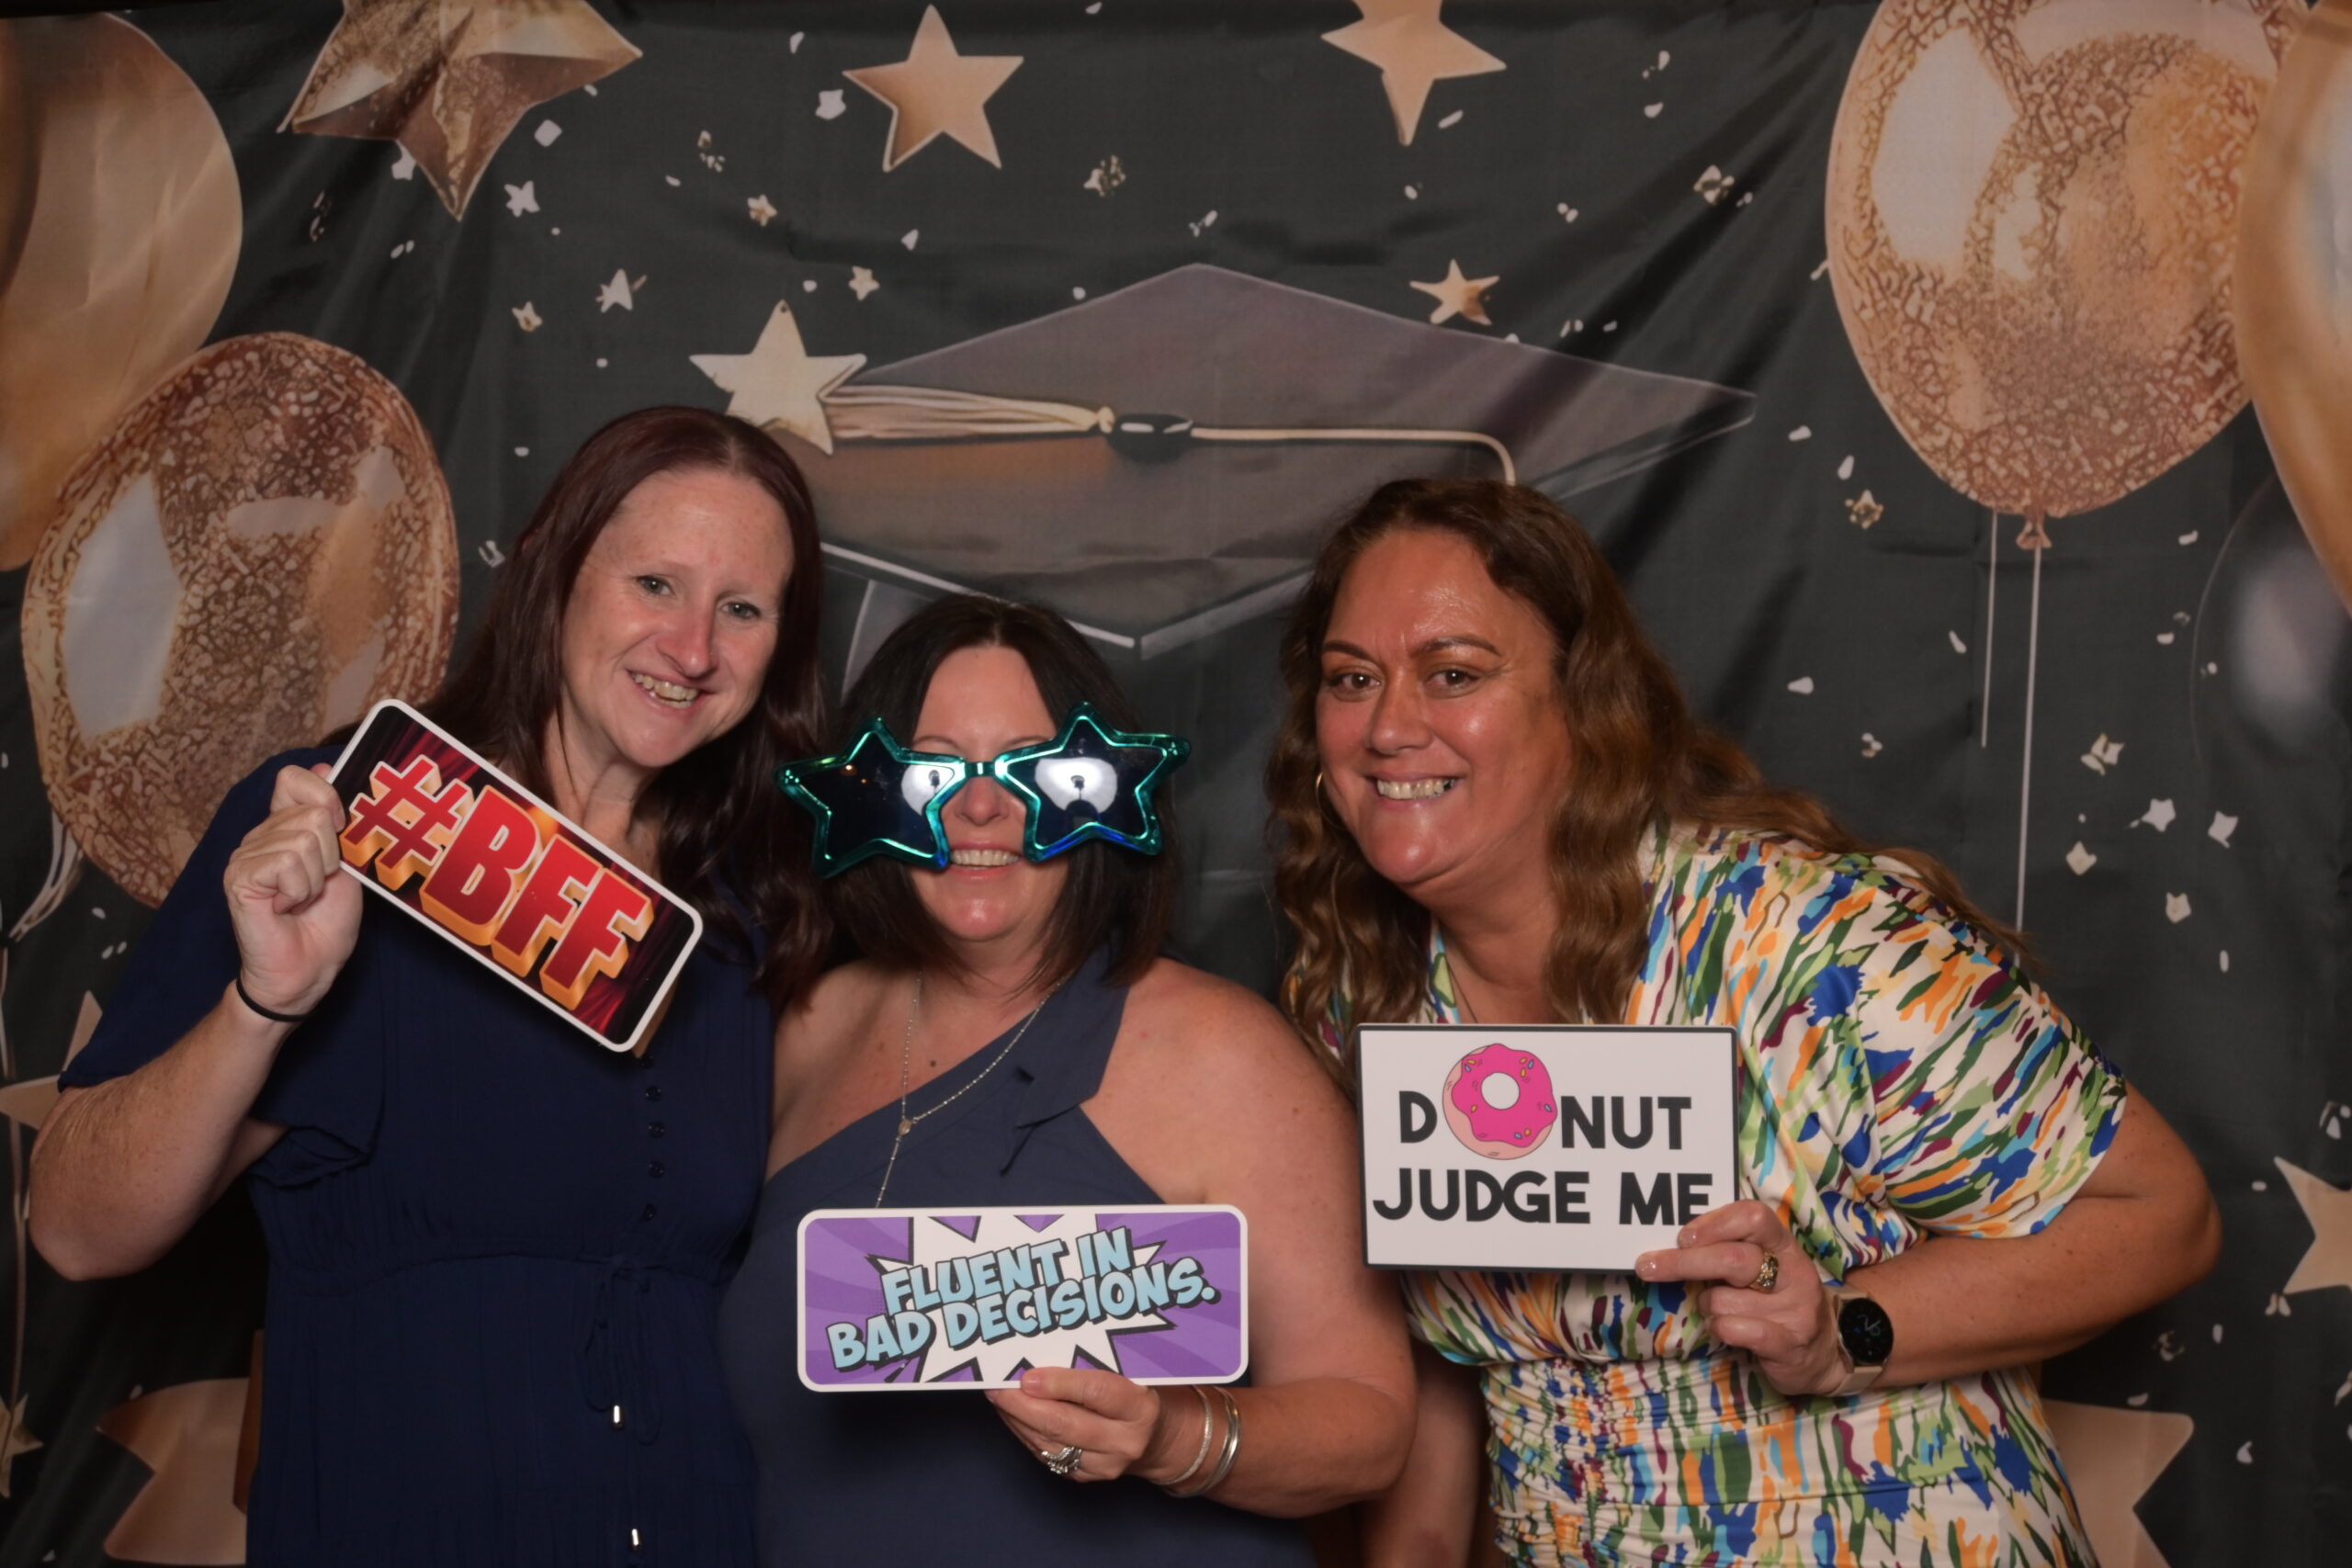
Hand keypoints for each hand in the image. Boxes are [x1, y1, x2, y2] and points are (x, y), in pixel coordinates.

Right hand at [221, 764, 362, 1019]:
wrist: (307, 971)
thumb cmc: (326, 923)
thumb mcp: (346, 863)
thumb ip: (339, 819)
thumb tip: (325, 764)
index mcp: (284, 827)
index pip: (294, 778)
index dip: (325, 796)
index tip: (339, 830)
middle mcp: (260, 836)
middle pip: (313, 813)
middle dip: (332, 855)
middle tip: (319, 886)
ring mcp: (245, 855)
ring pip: (304, 839)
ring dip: (317, 877)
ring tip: (303, 900)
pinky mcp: (238, 877)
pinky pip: (286, 863)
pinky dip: (299, 889)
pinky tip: (286, 907)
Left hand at [984, 1368, 1182, 1484]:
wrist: (1160, 1440)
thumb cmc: (1141, 1392)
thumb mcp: (1133, 1372)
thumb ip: (1098, 1364)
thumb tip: (1044, 1348)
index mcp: (1140, 1407)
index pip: (1097, 1393)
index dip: (1060, 1384)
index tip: (1027, 1376)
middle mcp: (1123, 1441)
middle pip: (1064, 1424)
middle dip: (1023, 1405)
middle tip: (996, 1385)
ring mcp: (1103, 1466)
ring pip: (1048, 1443)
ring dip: (1016, 1418)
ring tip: (996, 1395)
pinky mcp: (1084, 1477)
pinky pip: (1045, 1455)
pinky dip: (1024, 1432)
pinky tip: (1011, 1414)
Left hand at [1635, 1200, 1844, 1397]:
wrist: (1823, 1356)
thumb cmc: (1777, 1303)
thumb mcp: (1763, 1269)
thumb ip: (1730, 1250)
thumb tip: (1673, 1241)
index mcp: (1785, 1247)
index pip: (1755, 1217)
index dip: (1714, 1222)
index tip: (1682, 1236)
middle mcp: (1794, 1274)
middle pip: (1732, 1258)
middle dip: (1684, 1262)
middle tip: (1647, 1265)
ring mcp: (1796, 1310)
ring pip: (1725, 1300)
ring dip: (1708, 1306)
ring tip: (1719, 1311)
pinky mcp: (1790, 1345)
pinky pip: (1737, 1329)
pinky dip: (1721, 1329)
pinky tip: (1725, 1330)